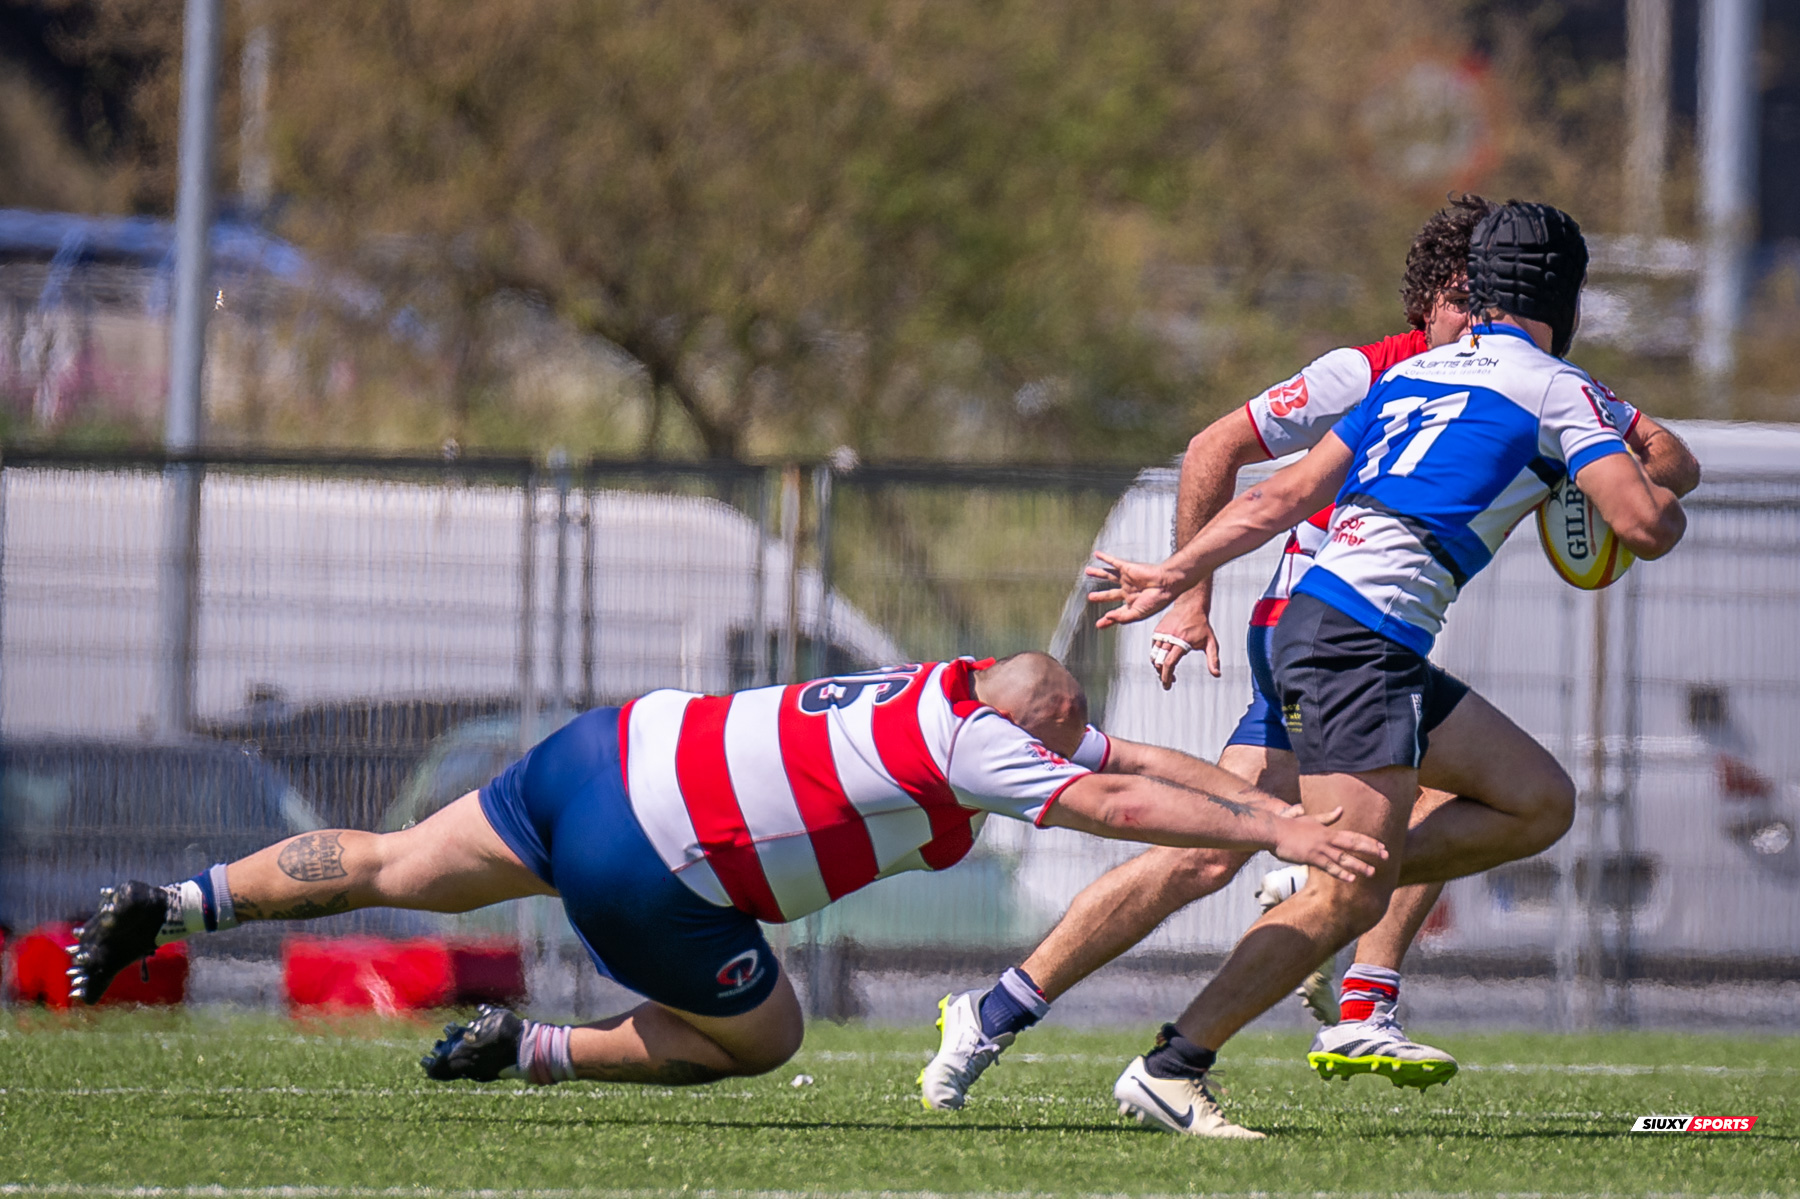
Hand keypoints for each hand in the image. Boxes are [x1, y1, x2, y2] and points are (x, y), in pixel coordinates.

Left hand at [1086, 552, 1185, 628]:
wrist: (1166, 584)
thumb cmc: (1156, 600)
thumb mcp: (1138, 613)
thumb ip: (1122, 617)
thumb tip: (1107, 617)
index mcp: (1133, 603)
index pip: (1117, 612)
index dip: (1108, 619)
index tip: (1099, 624)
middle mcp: (1129, 591)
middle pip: (1110, 594)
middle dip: (1100, 596)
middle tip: (1090, 597)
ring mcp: (1128, 579)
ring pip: (1109, 575)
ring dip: (1098, 573)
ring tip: (1087, 571)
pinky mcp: (1128, 568)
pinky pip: (1114, 562)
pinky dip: (1105, 558)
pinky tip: (1097, 554)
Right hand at [1149, 594, 1220, 688]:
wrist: (1190, 606)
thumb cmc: (1202, 626)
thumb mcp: (1211, 642)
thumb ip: (1213, 659)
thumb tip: (1217, 674)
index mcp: (1181, 642)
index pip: (1169, 663)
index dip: (1167, 676)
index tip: (1167, 685)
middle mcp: (1169, 638)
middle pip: (1159, 662)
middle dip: (1162, 674)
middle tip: (1168, 682)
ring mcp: (1161, 633)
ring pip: (1154, 655)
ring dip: (1158, 666)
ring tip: (1166, 672)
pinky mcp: (1157, 630)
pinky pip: (1153, 647)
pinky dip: (1156, 656)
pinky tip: (1164, 659)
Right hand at [1270, 805, 1386, 882]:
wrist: (1274, 831)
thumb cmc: (1290, 826)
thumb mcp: (1310, 818)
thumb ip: (1327, 817)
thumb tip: (1341, 809)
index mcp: (1328, 831)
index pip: (1353, 836)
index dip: (1369, 841)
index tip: (1382, 846)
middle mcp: (1327, 839)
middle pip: (1353, 844)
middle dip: (1370, 850)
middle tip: (1386, 856)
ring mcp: (1320, 849)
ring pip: (1344, 858)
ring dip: (1359, 865)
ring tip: (1372, 872)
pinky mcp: (1312, 857)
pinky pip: (1329, 867)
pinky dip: (1341, 873)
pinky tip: (1351, 879)